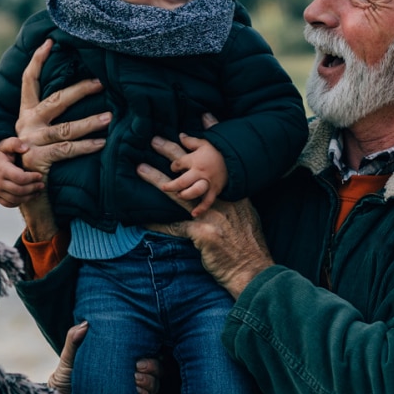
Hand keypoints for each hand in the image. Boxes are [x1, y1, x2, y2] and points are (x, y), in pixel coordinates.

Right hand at [0, 136, 42, 207]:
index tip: (40, 176)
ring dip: (29, 197)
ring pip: (15, 199)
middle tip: (42, 185)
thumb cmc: (0, 154)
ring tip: (38, 191)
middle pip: (19, 190)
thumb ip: (15, 143)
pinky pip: (9, 204)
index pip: (20, 178)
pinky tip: (28, 196)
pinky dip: (20, 202)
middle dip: (33, 188)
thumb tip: (25, 148)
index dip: (32, 178)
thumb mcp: (5, 144)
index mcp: (1, 170)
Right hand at [16, 39, 108, 174]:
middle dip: (80, 90)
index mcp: (27, 112)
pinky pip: (67, 149)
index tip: (49, 42)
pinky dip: (86, 146)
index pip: (29, 80)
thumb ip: (51, 114)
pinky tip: (102, 143)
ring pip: (66, 128)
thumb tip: (79, 90)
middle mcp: (27, 123)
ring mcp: (31, 141)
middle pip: (56, 100)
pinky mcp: (38, 158)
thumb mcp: (40, 132)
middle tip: (102, 83)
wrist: (25, 188)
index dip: (37, 60)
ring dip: (90, 122)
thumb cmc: (41, 156)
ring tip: (110, 118)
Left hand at [48, 322, 160, 393]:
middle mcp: (130, 379)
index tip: (138, 361)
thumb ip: (74, 339)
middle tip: (137, 370)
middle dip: (152, 370)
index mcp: (122, 363)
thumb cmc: (65, 380)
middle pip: (155, 374)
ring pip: (152, 389)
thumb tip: (85, 324)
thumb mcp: (69, 358)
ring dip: (149, 384)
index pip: (148, 358)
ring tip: (135, 381)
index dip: (151, 360)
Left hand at [139, 134, 273, 298]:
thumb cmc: (249, 248)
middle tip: (155, 140)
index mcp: (233, 195)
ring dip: (157, 179)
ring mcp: (212, 215)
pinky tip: (142, 215)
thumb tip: (215, 195)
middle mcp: (223, 201)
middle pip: (194, 171)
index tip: (196, 123)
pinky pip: (173, 224)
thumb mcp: (247, 220)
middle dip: (173, 153)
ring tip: (140, 168)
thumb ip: (232, 204)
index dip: (206, 142)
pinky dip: (157, 220)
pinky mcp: (201, 233)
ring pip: (178, 192)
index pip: (218, 162)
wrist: (253, 271)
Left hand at [158, 134, 226, 215]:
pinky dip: (201, 208)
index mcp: (195, 159)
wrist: (238, 158)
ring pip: (193, 192)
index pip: (178, 164)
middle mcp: (200, 172)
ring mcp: (208, 182)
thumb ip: (191, 141)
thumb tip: (181, 135)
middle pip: (182, 181)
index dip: (174, 166)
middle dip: (171, 185)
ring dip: (184, 195)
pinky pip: (208, 201)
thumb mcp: (205, 142)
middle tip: (164, 187)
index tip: (174, 168)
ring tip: (178, 195)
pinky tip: (194, 214)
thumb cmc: (220, 150)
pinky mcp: (216, 190)